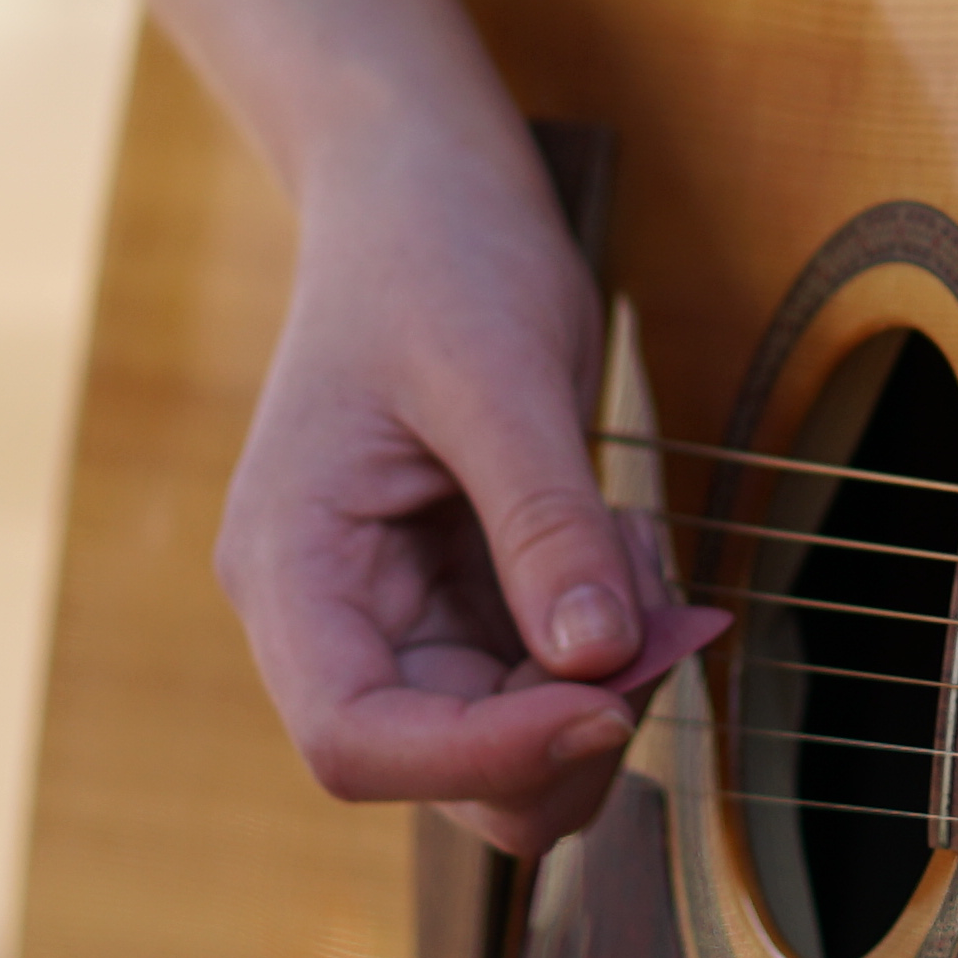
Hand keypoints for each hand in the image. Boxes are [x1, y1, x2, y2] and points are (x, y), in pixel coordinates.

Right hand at [216, 144, 730, 854]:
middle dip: (568, 725)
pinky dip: (608, 643)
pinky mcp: (460, 601)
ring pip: (503, 744)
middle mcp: (328, 616)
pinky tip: (627, 543)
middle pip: (437, 769)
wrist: (424, 188)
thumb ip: (544, 521)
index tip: (610, 704)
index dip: (483, 757)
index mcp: (289, 566)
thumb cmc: (436, 255)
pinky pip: (541, 680)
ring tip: (638, 548)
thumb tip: (600, 663)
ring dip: (601, 683)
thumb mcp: (497, 373)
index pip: (354, 741)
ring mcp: (395, 616)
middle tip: (668, 620)